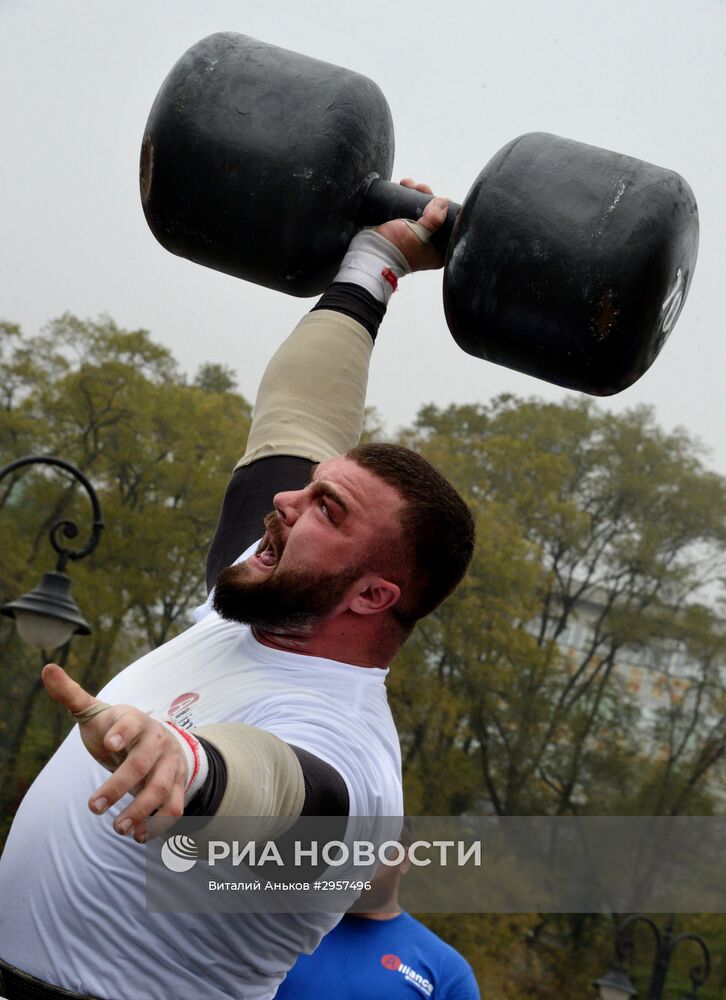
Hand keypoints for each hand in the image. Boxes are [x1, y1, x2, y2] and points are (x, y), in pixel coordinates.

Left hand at [42, 663, 186, 842]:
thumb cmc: (118, 727)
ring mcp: (170, 764)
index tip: (108, 744)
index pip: (132, 722)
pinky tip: (139, 836)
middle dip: (120, 786)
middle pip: (144, 763)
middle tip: (93, 807)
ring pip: (162, 789)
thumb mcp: (97, 712)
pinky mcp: (177, 785)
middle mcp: (158, 741)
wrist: (156, 739)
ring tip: (118, 829)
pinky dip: (160, 824)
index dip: (122, 731)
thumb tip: (47, 669)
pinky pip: (174, 806)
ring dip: (142, 811)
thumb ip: (71, 695)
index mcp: (136, 721)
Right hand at [375, 179, 447, 271]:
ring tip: (408, 184)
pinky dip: (405, 199)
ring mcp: (413, 237)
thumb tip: (443, 202)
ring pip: (419, 210)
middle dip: (427, 197)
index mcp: (437, 252)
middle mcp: (427, 245)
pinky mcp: (400, 230)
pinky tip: (402, 187)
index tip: (441, 197)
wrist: (369, 254)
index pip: (449, 227)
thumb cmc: (396, 248)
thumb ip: (433, 219)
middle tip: (420, 187)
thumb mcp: (418, 233)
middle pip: (434, 216)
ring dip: (415, 194)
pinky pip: (406, 211)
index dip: (447, 210)